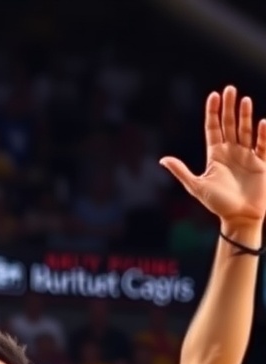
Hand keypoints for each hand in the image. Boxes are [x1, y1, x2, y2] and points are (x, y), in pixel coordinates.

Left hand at [160, 86, 265, 227]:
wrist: (239, 219)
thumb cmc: (217, 205)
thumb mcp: (196, 187)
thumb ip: (181, 172)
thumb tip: (162, 160)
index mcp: (215, 155)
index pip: (213, 128)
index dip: (213, 112)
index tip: (214, 95)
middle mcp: (231, 152)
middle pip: (230, 124)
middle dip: (229, 107)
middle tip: (229, 89)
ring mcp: (247, 156)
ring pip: (246, 130)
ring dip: (245, 116)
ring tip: (244, 101)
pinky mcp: (261, 163)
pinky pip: (263, 145)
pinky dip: (263, 135)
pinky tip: (262, 123)